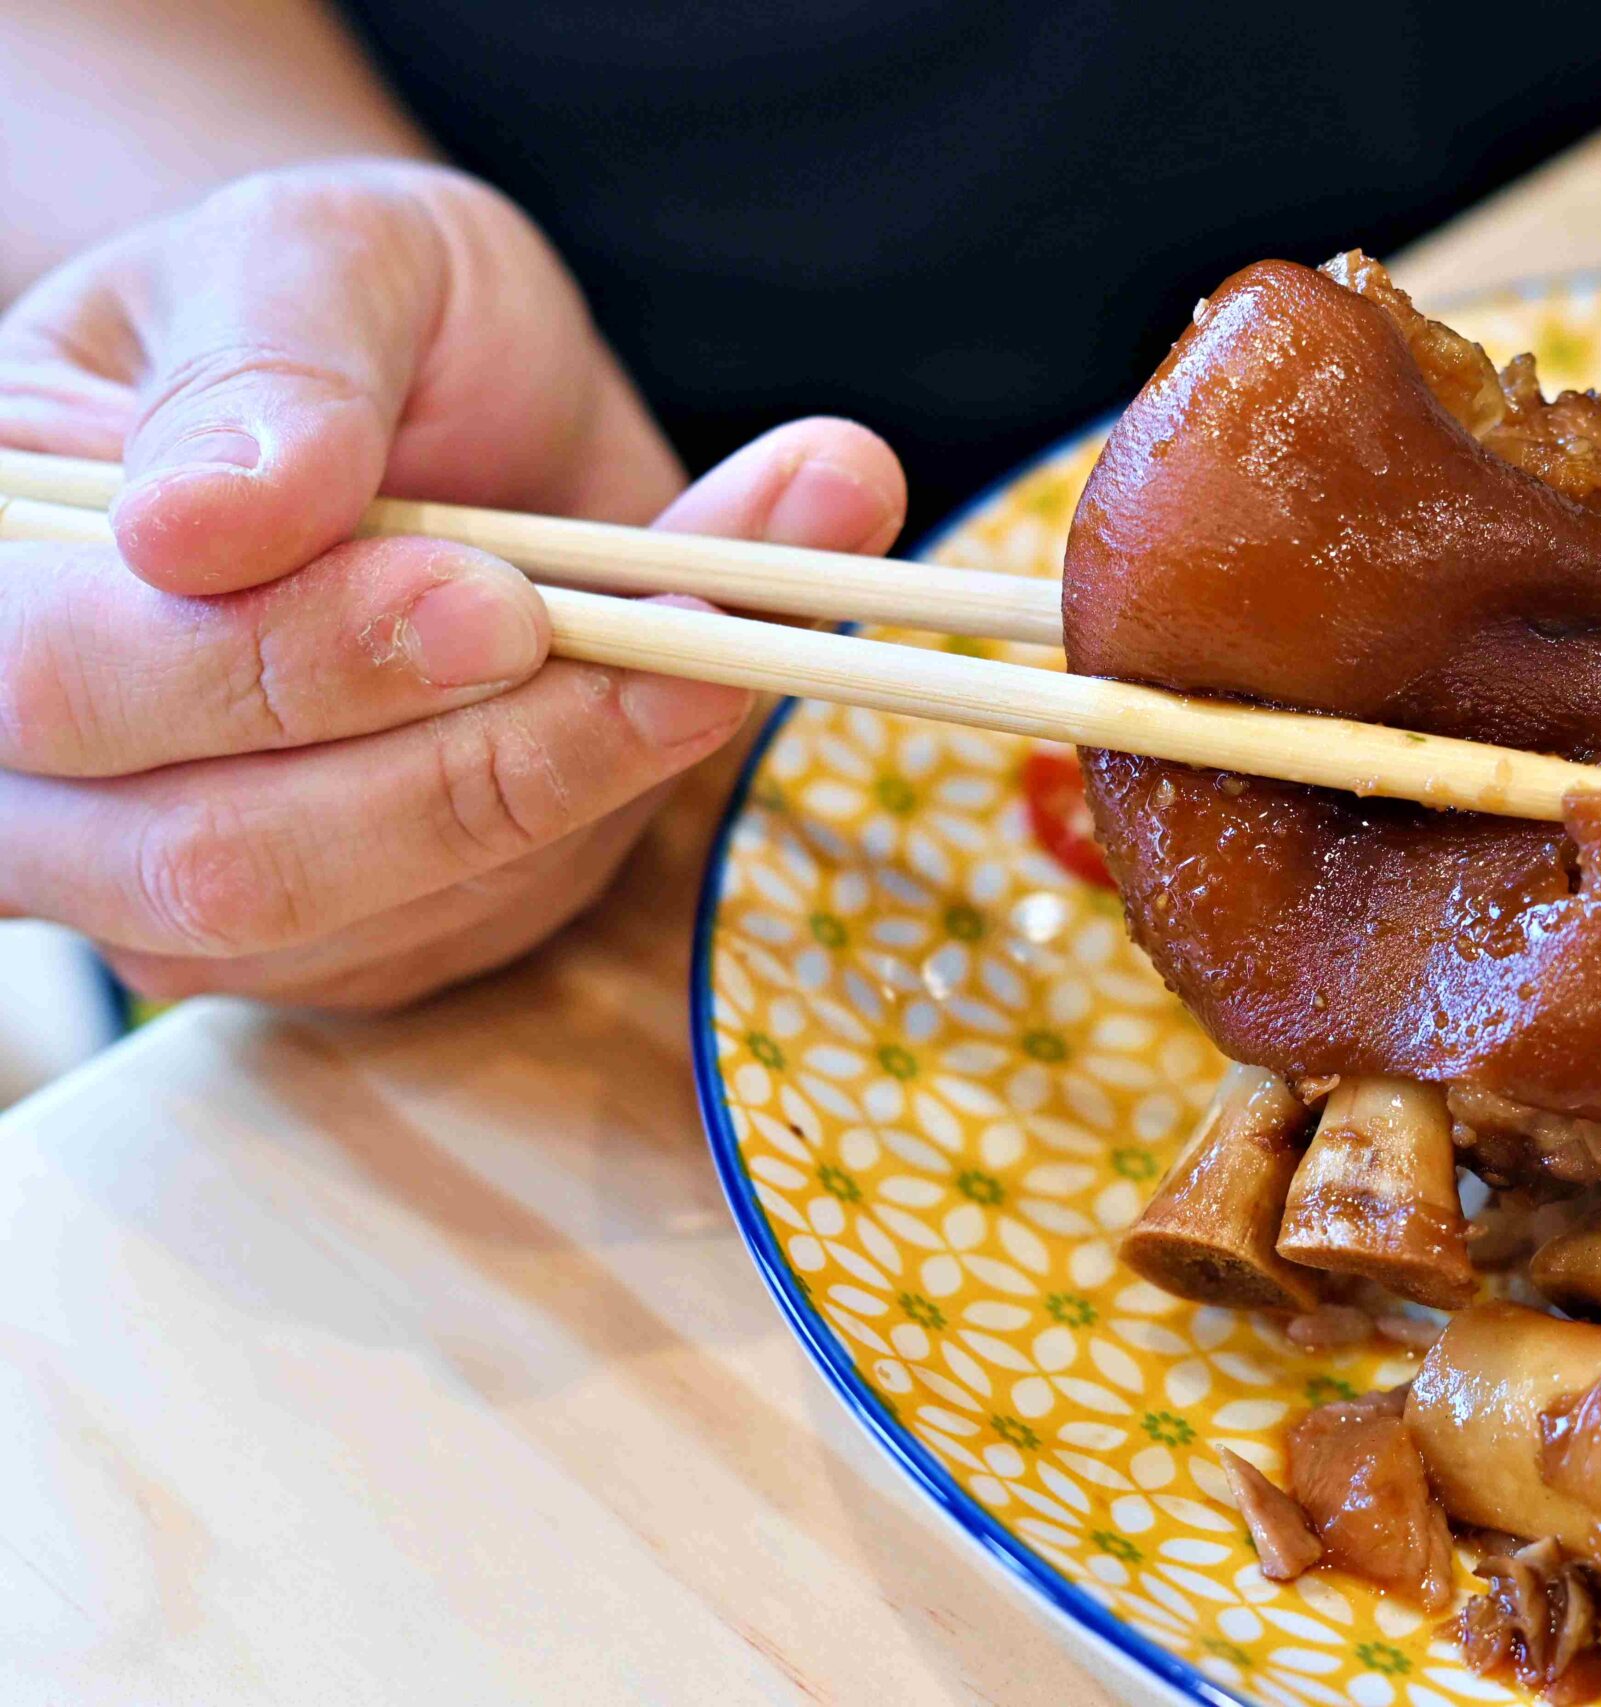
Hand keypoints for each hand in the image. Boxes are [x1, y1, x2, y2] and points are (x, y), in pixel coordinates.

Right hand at [0, 161, 905, 1006]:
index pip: (81, 682)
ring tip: (755, 612)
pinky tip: (734, 654)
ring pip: (394, 909)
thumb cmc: (347, 313)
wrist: (434, 396)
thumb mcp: (318, 254)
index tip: (498, 594)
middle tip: (688, 635)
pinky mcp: (365, 936)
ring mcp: (197, 889)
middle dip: (481, 758)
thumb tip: (200, 525)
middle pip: (229, 860)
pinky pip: (500, 915)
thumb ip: (265, 367)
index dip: (295, 661)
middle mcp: (53, 777)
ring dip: (604, 768)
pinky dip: (637, 790)